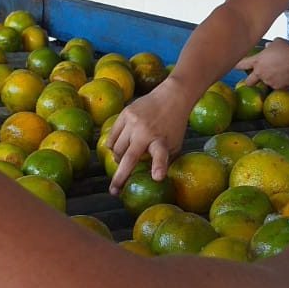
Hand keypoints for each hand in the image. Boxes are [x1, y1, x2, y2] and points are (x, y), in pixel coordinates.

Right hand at [105, 78, 192, 194]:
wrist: (172, 96)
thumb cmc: (174, 125)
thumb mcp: (176, 145)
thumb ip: (164, 160)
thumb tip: (153, 180)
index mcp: (162, 141)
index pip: (161, 155)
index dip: (158, 167)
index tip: (157, 177)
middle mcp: (146, 132)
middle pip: (129, 158)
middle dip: (120, 177)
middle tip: (114, 191)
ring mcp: (133, 122)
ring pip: (117, 149)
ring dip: (118, 159)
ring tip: (121, 162)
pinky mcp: (125, 114)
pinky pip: (112, 137)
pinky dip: (113, 146)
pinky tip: (118, 149)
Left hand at [235, 38, 288, 88]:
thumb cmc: (288, 49)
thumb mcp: (277, 43)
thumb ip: (270, 46)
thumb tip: (267, 46)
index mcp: (257, 61)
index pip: (241, 64)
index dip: (236, 66)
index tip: (232, 67)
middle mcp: (260, 73)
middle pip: (249, 82)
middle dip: (250, 81)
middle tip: (255, 79)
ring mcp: (269, 81)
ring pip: (267, 83)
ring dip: (271, 79)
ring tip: (281, 72)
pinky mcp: (278, 87)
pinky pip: (278, 86)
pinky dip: (281, 83)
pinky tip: (288, 76)